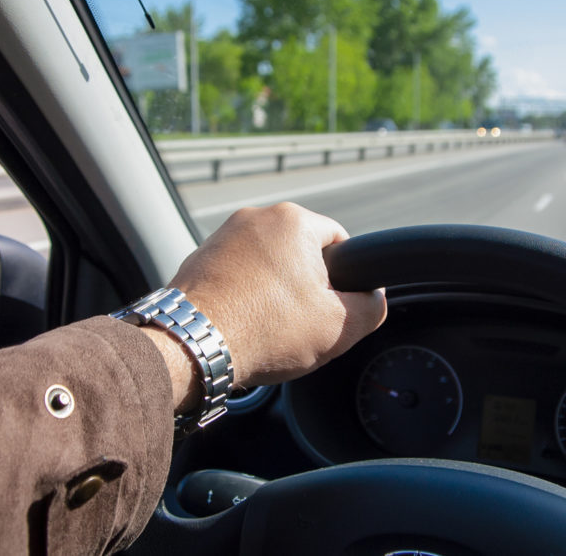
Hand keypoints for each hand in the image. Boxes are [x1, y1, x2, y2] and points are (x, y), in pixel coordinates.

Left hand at [168, 203, 386, 387]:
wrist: (192, 347)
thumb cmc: (264, 332)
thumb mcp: (339, 327)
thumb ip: (372, 307)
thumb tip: (373, 298)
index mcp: (294, 221)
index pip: (340, 242)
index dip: (344, 280)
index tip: (333, 309)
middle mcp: (256, 217)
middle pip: (302, 252)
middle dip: (306, 286)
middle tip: (301, 323)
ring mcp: (223, 236)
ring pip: (268, 263)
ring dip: (275, 291)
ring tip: (269, 326)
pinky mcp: (199, 257)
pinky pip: (238, 273)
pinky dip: (246, 295)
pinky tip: (245, 324)